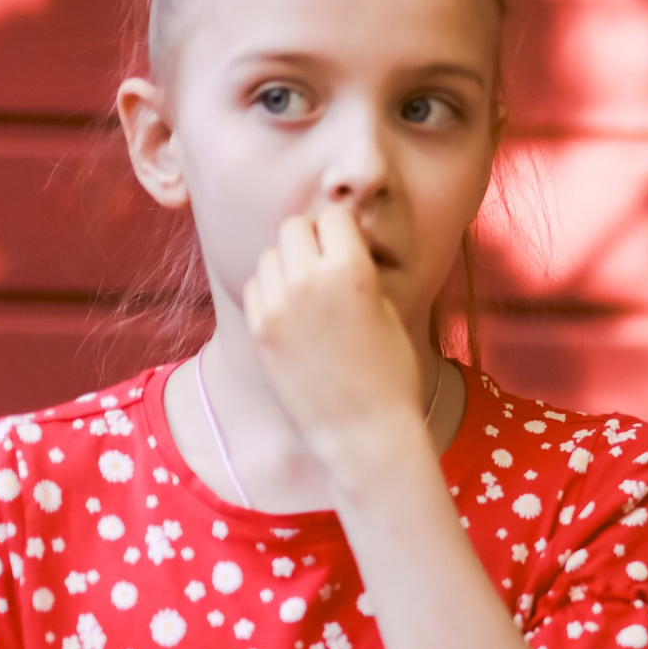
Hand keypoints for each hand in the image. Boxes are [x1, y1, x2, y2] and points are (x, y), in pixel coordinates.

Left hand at [243, 202, 429, 487]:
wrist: (364, 432)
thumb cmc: (391, 373)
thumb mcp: (387, 310)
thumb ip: (356, 271)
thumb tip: (330, 243)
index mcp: (352, 271)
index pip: (334, 216)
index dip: (344, 228)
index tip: (351, 246)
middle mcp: (309, 281)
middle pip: (295, 227)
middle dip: (311, 239)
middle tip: (327, 266)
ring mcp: (277, 305)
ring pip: (271, 255)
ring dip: (288, 264)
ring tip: (310, 294)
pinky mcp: (258, 329)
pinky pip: (257, 287)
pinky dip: (272, 291)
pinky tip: (294, 316)